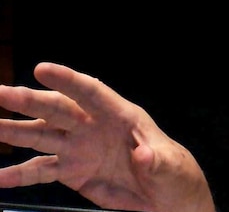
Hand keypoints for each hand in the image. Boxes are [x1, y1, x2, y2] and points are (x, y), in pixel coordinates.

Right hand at [0, 62, 215, 211]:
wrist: (165, 198)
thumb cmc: (173, 172)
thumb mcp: (169, 166)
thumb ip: (155, 160)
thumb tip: (143, 155)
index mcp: (121, 116)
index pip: (92, 92)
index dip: (68, 80)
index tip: (42, 69)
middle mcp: (94, 126)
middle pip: (58, 109)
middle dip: (29, 101)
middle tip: (2, 94)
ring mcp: (80, 148)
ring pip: (42, 135)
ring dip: (14, 131)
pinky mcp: (72, 171)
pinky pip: (41, 170)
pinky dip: (19, 174)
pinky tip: (0, 177)